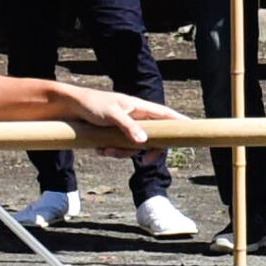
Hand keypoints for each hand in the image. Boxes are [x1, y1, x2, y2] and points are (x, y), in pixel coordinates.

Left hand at [59, 85, 182, 152]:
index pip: (166, 115)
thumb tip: (144, 142)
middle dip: (147, 151)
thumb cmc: (92, 104)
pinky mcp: (115, 136)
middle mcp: (136, 118)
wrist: (71, 108)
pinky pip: (120, 149)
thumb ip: (128, 127)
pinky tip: (99, 148)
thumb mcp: (111, 114)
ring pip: (134, 147)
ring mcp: (126, 128)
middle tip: (145, 161)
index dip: (180, 122)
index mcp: (140, 108)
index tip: (193, 129)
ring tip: (104, 149)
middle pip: (154, 138)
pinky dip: (111, 152)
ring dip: (121, 153)